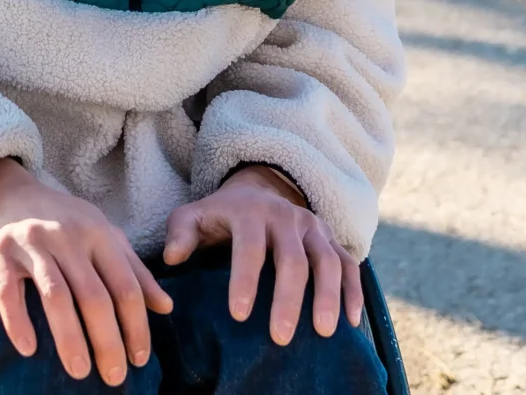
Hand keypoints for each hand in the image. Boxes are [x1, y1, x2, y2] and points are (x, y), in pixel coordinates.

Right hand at [0, 158, 171, 384]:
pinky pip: (8, 292)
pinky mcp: (1, 252)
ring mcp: (33, 243)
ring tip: (79, 371)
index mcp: (99, 233)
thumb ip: (134, 270)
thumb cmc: (62, 221)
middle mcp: (68, 236)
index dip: (137, 326)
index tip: (140, 359)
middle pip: (94, 296)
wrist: (7, 193)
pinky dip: (18, 322)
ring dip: (70, 338)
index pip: (125, 286)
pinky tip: (28, 349)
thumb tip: (166, 307)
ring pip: (56, 297)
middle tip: (114, 377)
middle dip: (107, 341)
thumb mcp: (103, 236)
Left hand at [161, 165, 361, 347]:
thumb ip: (180, 232)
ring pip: (327, 261)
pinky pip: (350, 264)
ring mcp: (313, 227)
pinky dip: (354, 292)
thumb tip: (171, 257)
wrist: (260, 188)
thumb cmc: (222, 214)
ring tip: (324, 333)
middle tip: (281, 337)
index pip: (249, 247)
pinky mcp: (332, 238)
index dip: (244, 280)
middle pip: (292, 259)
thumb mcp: (195, 215)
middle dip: (288, 299)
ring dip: (328, 297)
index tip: (238, 315)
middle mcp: (286, 217)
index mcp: (251, 212)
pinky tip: (352, 322)